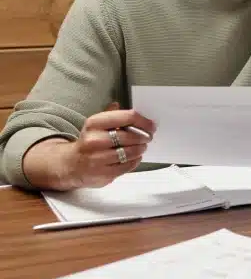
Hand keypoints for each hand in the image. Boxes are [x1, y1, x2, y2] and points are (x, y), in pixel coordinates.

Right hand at [31, 102, 155, 189]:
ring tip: (141, 147)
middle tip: (148, 138)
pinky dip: (135, 161)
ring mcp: (97, 158)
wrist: (69, 164)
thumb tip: (124, 105)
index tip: (152, 126)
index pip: (128, 117)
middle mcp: (94, 140)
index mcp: (94, 123)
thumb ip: (112, 114)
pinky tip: (134, 157)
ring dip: (140, 149)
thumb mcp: (96, 124)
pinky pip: (127, 166)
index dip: (144, 121)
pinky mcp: (102, 173)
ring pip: (130, 152)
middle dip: (143, 137)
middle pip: (131, 136)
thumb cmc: (88, 142)